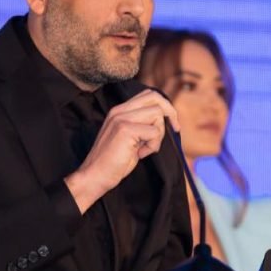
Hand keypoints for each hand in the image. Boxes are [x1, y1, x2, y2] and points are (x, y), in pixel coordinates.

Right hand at [64, 90, 179, 213]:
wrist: (95, 175)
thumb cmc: (114, 161)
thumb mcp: (130, 137)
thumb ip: (143, 125)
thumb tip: (167, 121)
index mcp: (120, 110)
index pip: (148, 95)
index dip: (165, 106)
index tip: (172, 123)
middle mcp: (120, 110)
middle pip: (155, 97)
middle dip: (170, 112)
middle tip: (175, 129)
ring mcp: (121, 118)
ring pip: (157, 114)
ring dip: (159, 135)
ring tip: (145, 148)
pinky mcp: (125, 130)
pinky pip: (154, 132)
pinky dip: (153, 146)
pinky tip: (140, 154)